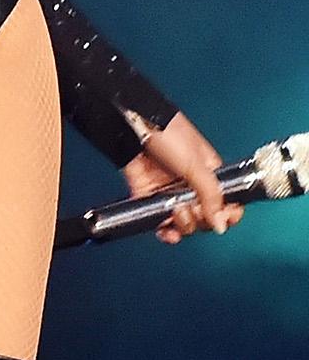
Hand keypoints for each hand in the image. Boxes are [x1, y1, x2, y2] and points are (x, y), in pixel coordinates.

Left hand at [120, 112, 242, 242]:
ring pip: (185, 224)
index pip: (227, 204)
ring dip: (184, 225)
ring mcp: (170, 193)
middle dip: (202, 220)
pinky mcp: (150, 197)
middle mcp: (192, 187)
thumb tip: (222, 225)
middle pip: (205, 219)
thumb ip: (211, 195)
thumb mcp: (196, 164)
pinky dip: (165, 232)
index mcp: (210, 176)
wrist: (132, 126)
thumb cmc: (169, 135)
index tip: (225, 218)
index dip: (227, 215)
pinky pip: (161, 223)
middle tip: (194, 208)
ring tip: (177, 211)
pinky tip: (167, 233)